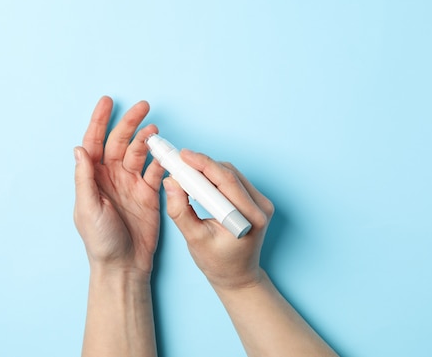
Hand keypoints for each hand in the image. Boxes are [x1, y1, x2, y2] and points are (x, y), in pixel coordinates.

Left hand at [74, 96, 164, 277]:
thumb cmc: (100, 240)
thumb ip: (84, 178)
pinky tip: (165, 154)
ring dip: (146, 140)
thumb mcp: (87, 208)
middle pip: (120, 141)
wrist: (124, 265)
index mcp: (92, 177)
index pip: (94, 142)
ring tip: (155, 130)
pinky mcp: (149, 193)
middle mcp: (111, 176)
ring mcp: (131, 183)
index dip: (99, 121)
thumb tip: (79, 148)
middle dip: (130, 123)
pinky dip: (161, 161)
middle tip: (143, 107)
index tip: (107, 101)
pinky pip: (155, 171)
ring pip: (139, 153)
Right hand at [163, 149, 274, 289]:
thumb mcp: (194, 239)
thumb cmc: (217, 263)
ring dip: (208, 169)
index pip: (226, 181)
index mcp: (249, 218)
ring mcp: (261, 203)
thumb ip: (180, 211)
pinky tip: (198, 179)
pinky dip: (215, 176)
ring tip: (185, 170)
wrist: (238, 276)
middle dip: (202, 164)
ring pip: (231, 173)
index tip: (182, 156)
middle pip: (229, 173)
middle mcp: (261, 207)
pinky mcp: (256, 200)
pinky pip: (234, 179)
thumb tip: (170, 183)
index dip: (203, 164)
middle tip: (178, 160)